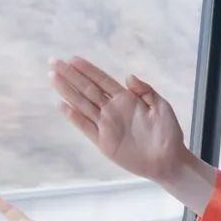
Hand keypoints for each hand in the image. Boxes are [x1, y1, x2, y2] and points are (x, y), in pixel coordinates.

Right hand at [49, 56, 188, 183]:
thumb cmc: (168, 133)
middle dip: (70, 75)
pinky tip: (62, 105)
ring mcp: (106, 125)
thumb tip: (128, 76)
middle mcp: (113, 110)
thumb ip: (146, 91)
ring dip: (67, 91)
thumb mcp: (162, 107)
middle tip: (53, 62)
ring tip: (52, 77)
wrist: (168, 161)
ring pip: (82, 104)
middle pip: (87, 89)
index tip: (72, 59)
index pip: (102, 81)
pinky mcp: (103, 142)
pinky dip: (73, 117)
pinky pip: (85, 127)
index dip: (88, 70)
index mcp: (127, 99)